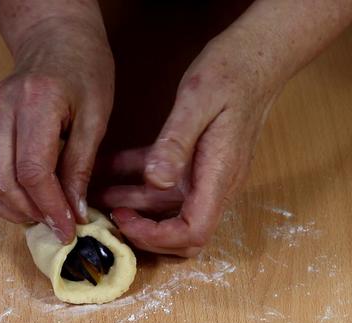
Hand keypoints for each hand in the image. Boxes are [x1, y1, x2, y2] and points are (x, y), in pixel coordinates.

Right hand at [0, 17, 113, 242]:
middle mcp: (2, 110)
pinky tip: (24, 202)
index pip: (32, 170)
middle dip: (29, 212)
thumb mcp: (97, 114)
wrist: (54, 36)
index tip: (68, 228)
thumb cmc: (84, 67)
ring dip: (10, 209)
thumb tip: (74, 211)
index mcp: (35, 102)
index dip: (50, 206)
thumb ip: (82, 164)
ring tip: (41, 216)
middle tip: (56, 225)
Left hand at [98, 30, 282, 255]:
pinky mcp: (197, 161)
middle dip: (142, 231)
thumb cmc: (231, 73)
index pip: (193, 233)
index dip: (157, 238)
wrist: (257, 55)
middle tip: (107, 214)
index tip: (124, 220)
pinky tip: (108, 167)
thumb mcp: (197, 101)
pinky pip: (164, 180)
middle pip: (182, 233)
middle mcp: (215, 183)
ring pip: (165, 206)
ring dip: (130, 204)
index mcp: (219, 176)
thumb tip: (155, 181)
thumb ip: (175, 143)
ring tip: (94, 192)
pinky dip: (136, 178)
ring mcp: (207, 174)